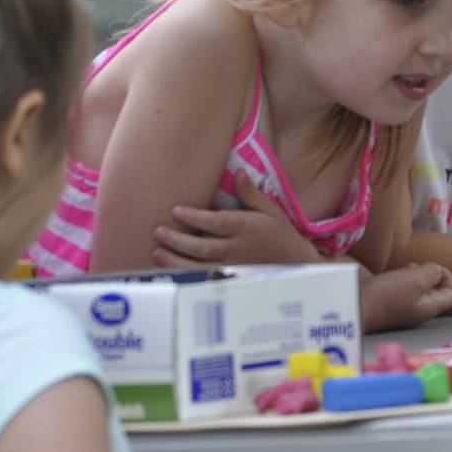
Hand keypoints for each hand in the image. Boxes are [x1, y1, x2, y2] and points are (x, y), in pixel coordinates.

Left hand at [154, 173, 317, 266]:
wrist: (295, 263)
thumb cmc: (280, 233)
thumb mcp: (271, 210)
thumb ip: (251, 193)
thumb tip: (238, 171)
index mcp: (247, 228)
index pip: (217, 223)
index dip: (194, 218)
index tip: (175, 210)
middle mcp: (238, 249)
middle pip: (203, 247)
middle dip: (178, 241)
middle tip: (157, 231)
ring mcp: (233, 267)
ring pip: (200, 267)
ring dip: (176, 260)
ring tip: (156, 252)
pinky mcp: (230, 279)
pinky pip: (204, 279)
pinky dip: (186, 275)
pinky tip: (169, 270)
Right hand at [360, 263, 451, 331]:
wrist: (353, 303)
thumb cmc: (387, 294)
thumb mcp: (416, 280)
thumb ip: (432, 273)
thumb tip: (436, 271)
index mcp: (429, 308)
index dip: (448, 277)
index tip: (433, 269)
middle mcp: (417, 307)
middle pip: (434, 286)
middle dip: (428, 271)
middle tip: (413, 269)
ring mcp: (401, 302)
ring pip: (417, 282)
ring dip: (412, 271)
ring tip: (401, 270)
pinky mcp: (387, 295)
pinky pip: (400, 282)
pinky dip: (399, 273)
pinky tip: (390, 272)